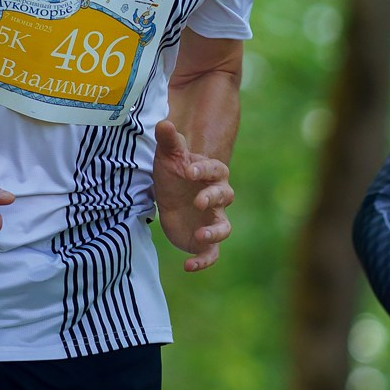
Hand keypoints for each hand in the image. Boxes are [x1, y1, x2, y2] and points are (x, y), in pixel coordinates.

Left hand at [152, 116, 232, 270]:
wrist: (168, 199)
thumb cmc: (172, 174)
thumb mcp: (167, 157)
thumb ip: (169, 141)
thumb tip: (164, 123)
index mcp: (212, 175)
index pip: (216, 170)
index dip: (205, 171)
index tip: (189, 172)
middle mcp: (217, 198)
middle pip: (226, 196)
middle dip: (213, 198)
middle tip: (198, 200)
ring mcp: (213, 220)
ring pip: (224, 228)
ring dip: (215, 231)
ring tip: (201, 234)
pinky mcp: (205, 241)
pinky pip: (211, 253)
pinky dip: (203, 261)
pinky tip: (188, 266)